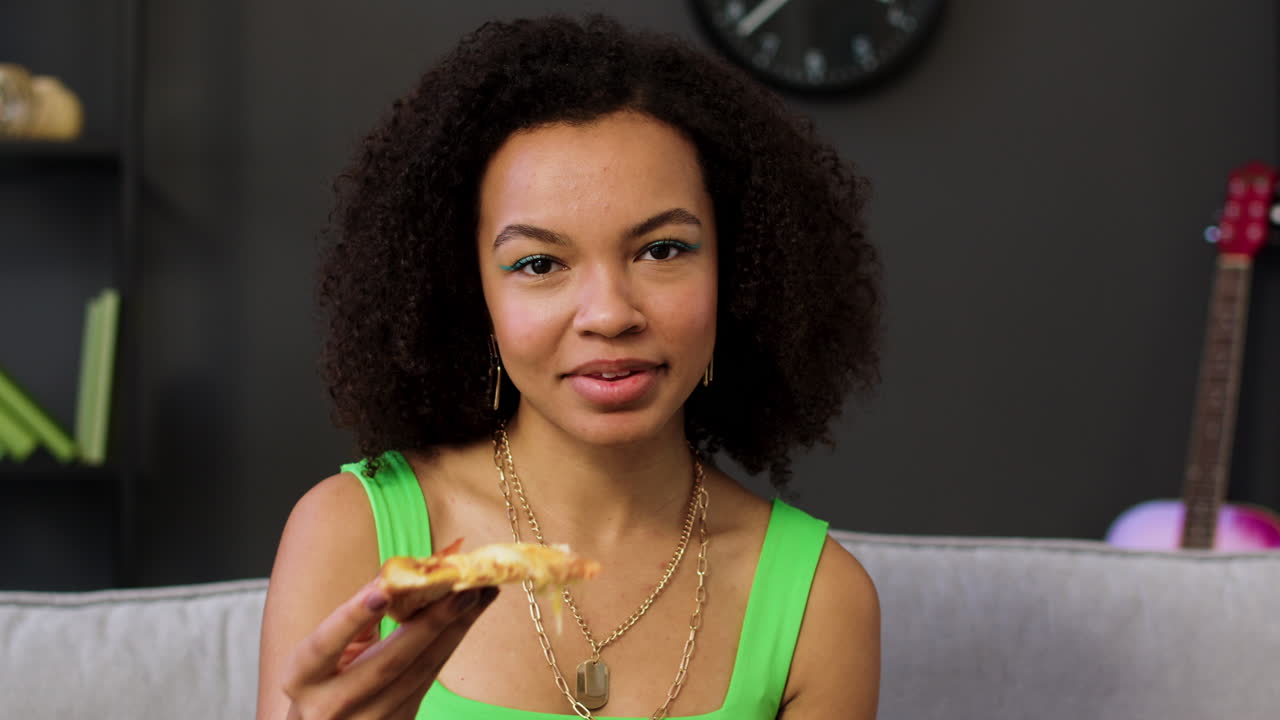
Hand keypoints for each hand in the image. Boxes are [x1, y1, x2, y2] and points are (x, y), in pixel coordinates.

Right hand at [280, 581, 498, 719]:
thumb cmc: (320, 681)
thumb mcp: (322, 650)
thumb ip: (356, 616)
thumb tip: (397, 574)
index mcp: (302, 679)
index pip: (326, 644)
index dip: (353, 617)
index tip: (383, 591)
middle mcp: (330, 707)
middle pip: (389, 662)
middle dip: (432, 621)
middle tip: (466, 586)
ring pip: (420, 674)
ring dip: (455, 630)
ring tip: (481, 595)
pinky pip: (428, 683)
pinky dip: (448, 646)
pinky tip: (465, 620)